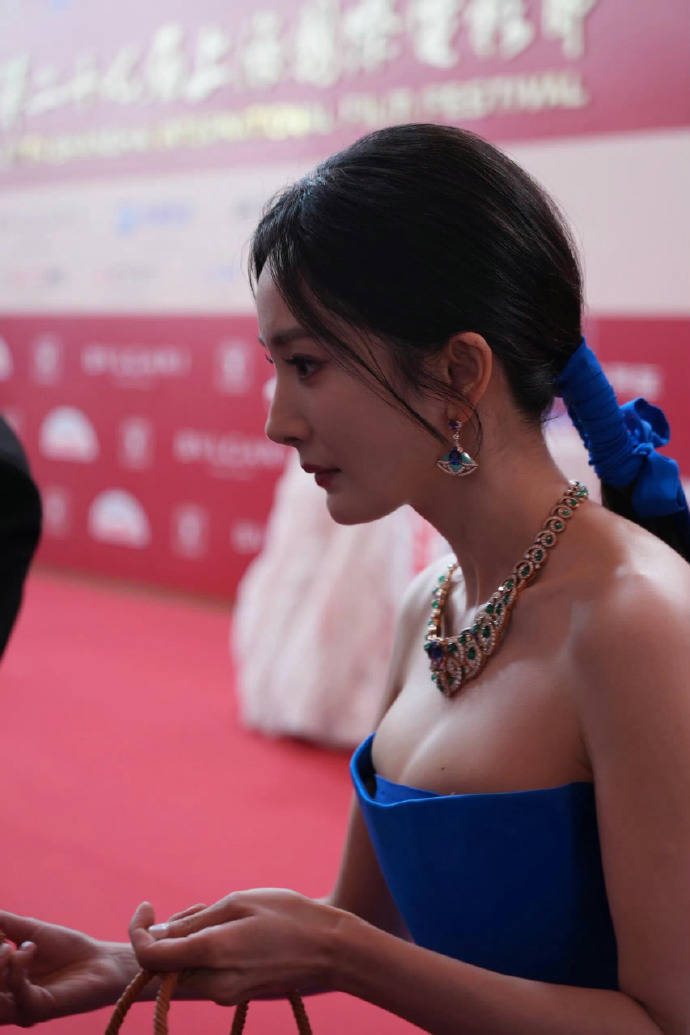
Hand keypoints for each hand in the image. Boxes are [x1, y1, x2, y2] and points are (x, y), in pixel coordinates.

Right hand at [0, 912, 129, 1025]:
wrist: (100, 960)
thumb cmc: (65, 949)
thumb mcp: (28, 931)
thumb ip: (3, 925)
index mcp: (1, 986)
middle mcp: (6, 1002)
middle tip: (1, 942)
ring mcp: (20, 1008)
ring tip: (8, 947)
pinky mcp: (39, 1009)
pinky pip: (18, 993)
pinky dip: (18, 967)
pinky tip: (29, 949)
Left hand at [129, 890, 345, 1005]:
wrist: (331, 949)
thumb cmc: (288, 917)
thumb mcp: (239, 903)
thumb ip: (194, 921)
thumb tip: (158, 934)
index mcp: (212, 953)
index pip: (150, 957)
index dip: (137, 931)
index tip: (146, 906)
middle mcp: (214, 983)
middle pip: (166, 964)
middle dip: (168, 934)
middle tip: (198, 906)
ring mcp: (226, 994)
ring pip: (185, 969)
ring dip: (188, 942)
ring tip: (220, 913)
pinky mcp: (237, 995)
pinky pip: (206, 975)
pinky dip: (205, 953)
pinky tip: (231, 931)